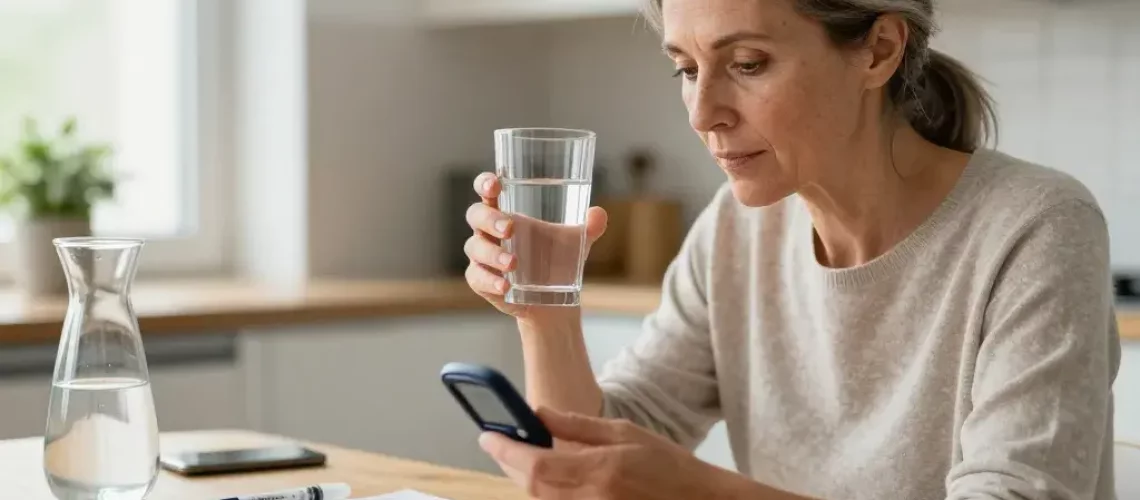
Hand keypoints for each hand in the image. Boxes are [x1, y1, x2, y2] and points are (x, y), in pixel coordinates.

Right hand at [464, 172, 607, 319]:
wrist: (553, 301)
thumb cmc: (557, 260)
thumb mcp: (576, 242)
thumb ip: (589, 227)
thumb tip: (598, 214)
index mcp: (506, 212)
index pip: (486, 191)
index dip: (485, 183)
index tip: (495, 184)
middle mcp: (488, 231)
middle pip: (476, 215)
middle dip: (490, 219)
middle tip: (510, 229)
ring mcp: (482, 256)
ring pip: (475, 248)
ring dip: (493, 254)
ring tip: (514, 264)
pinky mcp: (480, 281)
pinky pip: (477, 277)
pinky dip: (490, 281)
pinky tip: (506, 286)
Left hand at [479, 407, 748, 499]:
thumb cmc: (669, 466)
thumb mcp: (625, 433)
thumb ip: (578, 426)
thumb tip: (539, 413)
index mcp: (600, 471)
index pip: (536, 464)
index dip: (505, 450)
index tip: (487, 435)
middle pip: (532, 486)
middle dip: (511, 463)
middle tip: (500, 441)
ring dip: (527, 478)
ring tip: (523, 456)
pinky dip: (546, 493)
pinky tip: (549, 478)